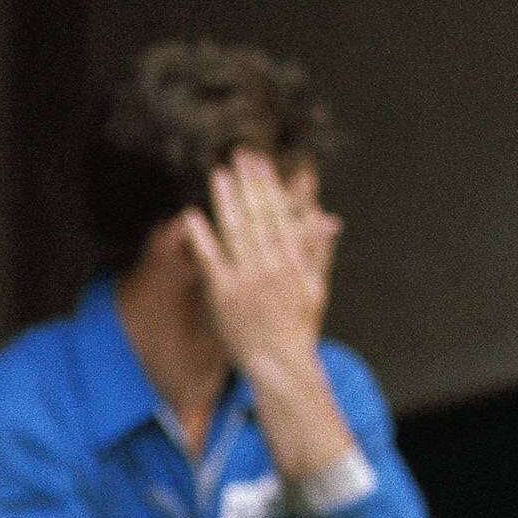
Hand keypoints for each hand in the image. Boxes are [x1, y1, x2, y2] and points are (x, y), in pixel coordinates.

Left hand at [172, 147, 340, 395]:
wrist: (281, 363)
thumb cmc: (298, 325)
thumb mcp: (316, 285)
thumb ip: (318, 248)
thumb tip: (325, 215)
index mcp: (293, 259)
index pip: (281, 213)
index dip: (269, 184)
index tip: (261, 160)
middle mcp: (272, 264)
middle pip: (258, 215)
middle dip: (249, 182)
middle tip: (238, 154)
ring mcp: (247, 278)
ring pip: (236, 231)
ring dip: (226, 200)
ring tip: (218, 174)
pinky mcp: (224, 294)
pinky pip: (210, 259)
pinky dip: (202, 237)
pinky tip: (191, 215)